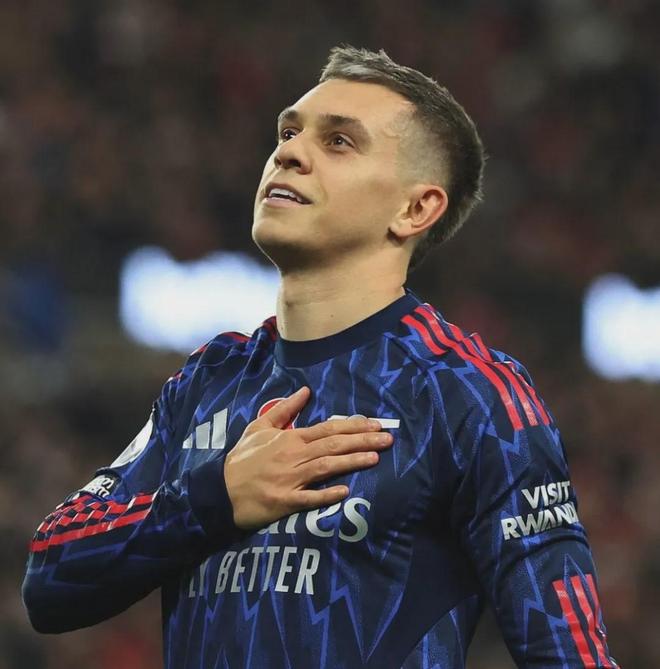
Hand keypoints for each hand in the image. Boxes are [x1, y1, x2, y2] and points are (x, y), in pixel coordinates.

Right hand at [224, 386, 392, 529]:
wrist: (219, 490)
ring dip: (352, 461)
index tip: (375, 424)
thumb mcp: (259, 427)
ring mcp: (290, 479)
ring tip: (376, 458)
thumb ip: (284, 409)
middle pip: (333, 446)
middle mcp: (294, 456)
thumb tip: (305, 391)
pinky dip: (326, 495)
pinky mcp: (284, 502)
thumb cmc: (242, 458)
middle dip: (362, 441)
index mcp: (290, 438)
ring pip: (326, 467)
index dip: (353, 426)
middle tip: (388, 439)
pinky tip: (346, 492)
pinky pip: (308, 499)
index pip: (328, 429)